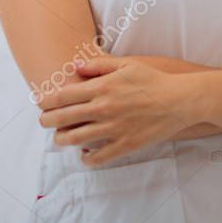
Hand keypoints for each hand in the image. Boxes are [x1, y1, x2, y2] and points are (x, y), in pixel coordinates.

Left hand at [37, 56, 199, 166]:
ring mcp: (113, 129)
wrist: (180, 100)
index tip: (41, 103)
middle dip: (47, 120)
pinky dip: (86, 158)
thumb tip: (75, 66)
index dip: (46, 100)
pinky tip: (84, 153)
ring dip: (62, 139)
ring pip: (74, 139)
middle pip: (62, 118)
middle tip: (45, 121)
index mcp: (102, 88)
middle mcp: (103, 109)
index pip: (62, 96)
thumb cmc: (154, 80)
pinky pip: (98, 157)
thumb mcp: (127, 64)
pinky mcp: (125, 145)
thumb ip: (99, 65)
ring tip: (60, 137)